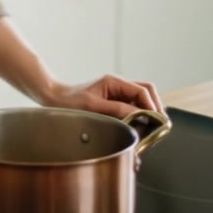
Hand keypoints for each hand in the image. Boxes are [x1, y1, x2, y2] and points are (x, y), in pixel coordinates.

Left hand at [46, 73, 164, 119]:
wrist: (53, 100)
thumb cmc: (69, 102)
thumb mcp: (93, 106)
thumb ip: (117, 110)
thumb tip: (139, 116)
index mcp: (114, 82)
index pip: (143, 91)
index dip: (152, 106)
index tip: (156, 121)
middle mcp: (118, 87)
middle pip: (146, 93)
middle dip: (155, 108)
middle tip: (158, 125)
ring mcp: (116, 96)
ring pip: (141, 102)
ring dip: (147, 114)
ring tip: (149, 129)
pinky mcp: (113, 105)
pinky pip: (132, 109)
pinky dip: (138, 118)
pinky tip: (137, 130)